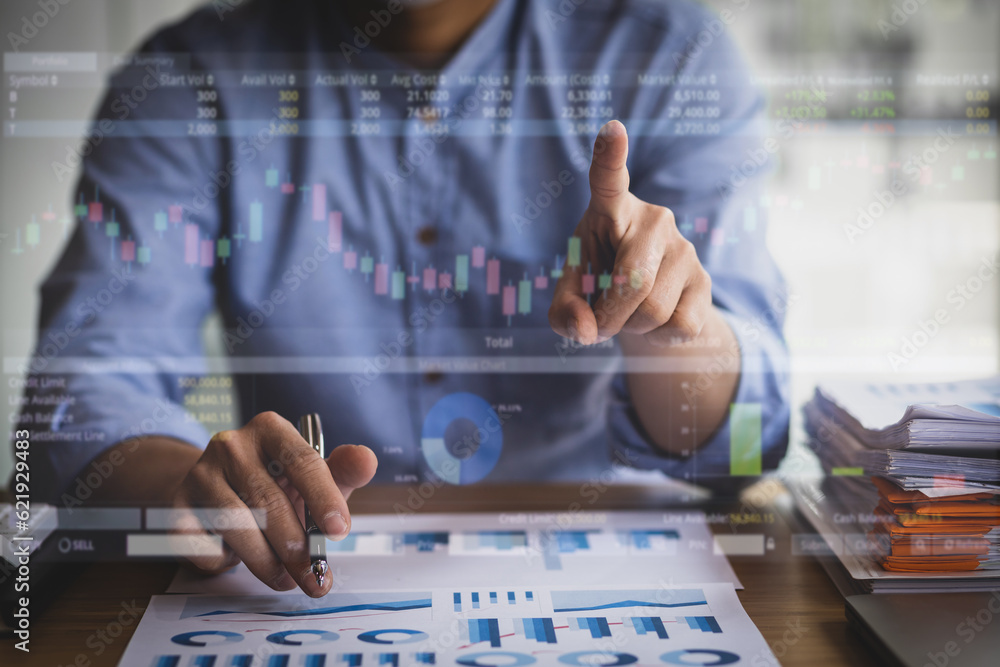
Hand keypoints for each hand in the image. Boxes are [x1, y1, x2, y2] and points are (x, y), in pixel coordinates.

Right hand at [168, 411, 377, 596]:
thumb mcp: (314, 475)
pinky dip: (223, 561)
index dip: (323, 498)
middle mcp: (232, 444)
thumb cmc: (277, 483)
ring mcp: (200, 473)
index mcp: (271, 428)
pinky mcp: (176, 505)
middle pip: (270, 501)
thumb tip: (368, 460)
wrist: (219, 488)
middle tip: (315, 578)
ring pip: (237, 527)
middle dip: (297, 549)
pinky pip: (201, 544)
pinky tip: (237, 561)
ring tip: (286, 580)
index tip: (340, 532)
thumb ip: (343, 470)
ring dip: (266, 563)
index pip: (302, 461)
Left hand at [549, 120, 711, 346]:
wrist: (644, 306)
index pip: (609, 179)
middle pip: (633, 282)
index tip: (612, 130)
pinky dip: (657, 338)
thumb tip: (585, 330)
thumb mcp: (571, 294)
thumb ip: (563, 312)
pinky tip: (654, 323)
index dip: (610, 156)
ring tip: (627, 315)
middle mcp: (653, 219)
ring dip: (631, 328)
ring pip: (654, 310)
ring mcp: (685, 248)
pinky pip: (680, 325)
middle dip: (609, 316)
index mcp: (611, 209)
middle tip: (597, 323)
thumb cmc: (599, 284)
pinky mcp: (706, 280)